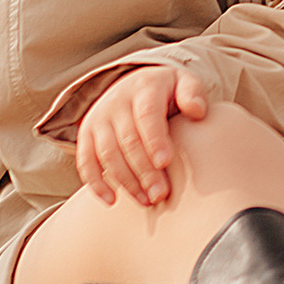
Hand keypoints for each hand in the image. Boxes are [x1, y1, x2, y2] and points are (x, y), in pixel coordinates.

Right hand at [75, 60, 207, 208]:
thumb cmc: (167, 91)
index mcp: (144, 88)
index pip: (147, 115)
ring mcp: (99, 119)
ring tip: (146, 201)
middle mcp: (117, 102)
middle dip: (144, 170)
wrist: (134, 83)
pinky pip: (86, 161)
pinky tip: (112, 201)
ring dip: (126, 181)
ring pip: (107, 154)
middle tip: (160, 194)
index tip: (165, 162)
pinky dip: (96, 183)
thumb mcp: (184, 83)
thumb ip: (193, 93)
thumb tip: (197, 111)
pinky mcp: (87, 135)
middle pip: (128, 140)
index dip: (155, 139)